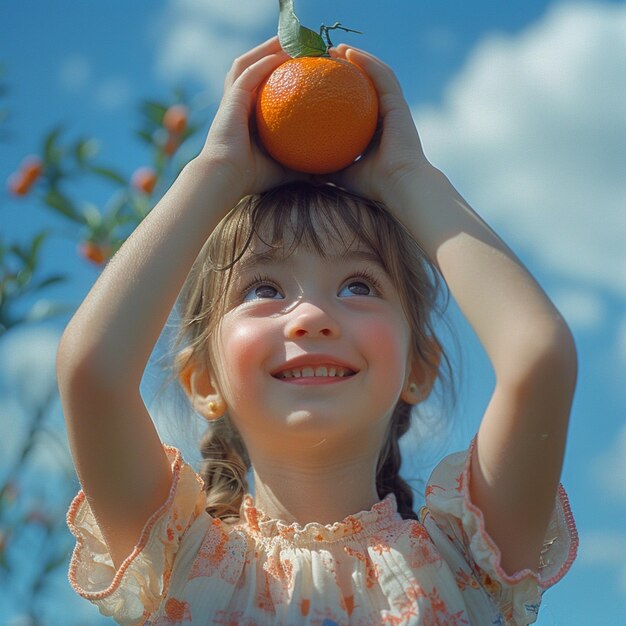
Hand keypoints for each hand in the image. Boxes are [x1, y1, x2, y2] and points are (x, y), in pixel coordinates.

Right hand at [199, 37, 302, 195]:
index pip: (266, 85)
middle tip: (302, 45)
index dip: (283, 71)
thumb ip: (302, 166)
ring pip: (250, 62)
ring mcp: (234, 98)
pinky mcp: (231, 99)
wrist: (226, 178)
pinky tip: (282, 54)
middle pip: (256, 66)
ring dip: (269, 48)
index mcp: (249, 115)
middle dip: (276, 52)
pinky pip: (249, 74)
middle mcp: (240, 102)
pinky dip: (264, 62)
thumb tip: (325, 175)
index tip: (307, 66)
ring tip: (291, 39)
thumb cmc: (252, 178)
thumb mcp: (284, 169)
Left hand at [326, 46, 431, 202]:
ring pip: (376, 72)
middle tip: (325, 58)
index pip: (358, 101)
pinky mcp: (398, 103)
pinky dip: (366, 62)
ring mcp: (394, 106)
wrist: (400, 186)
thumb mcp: (342, 175)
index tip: (321, 80)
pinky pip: (381, 76)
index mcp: (376, 128)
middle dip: (349, 67)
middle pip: (367, 82)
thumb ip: (327, 169)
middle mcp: (386, 114)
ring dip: (357, 56)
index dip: (342, 87)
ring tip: (336, 48)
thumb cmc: (374, 185)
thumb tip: (304, 172)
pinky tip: (348, 52)